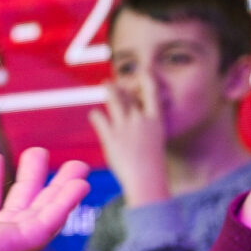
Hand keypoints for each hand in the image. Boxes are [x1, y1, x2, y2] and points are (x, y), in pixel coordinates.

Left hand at [87, 81, 169, 205]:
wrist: (145, 179)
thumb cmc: (151, 166)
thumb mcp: (154, 143)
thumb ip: (145, 129)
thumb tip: (136, 118)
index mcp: (156, 121)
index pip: (153, 93)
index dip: (147, 79)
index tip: (144, 71)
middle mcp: (140, 119)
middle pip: (130, 95)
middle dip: (122, 86)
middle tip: (115, 81)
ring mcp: (125, 127)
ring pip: (114, 100)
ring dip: (109, 90)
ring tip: (105, 84)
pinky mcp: (110, 136)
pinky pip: (99, 118)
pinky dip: (96, 116)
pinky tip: (94, 115)